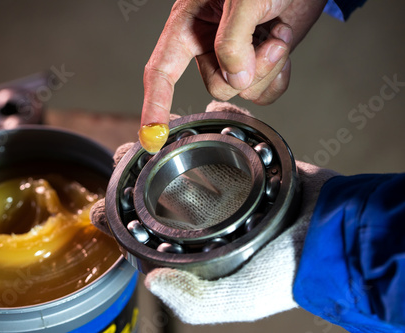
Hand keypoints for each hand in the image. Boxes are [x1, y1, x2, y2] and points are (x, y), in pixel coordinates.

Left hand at [92, 101, 338, 323]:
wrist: (335, 234)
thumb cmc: (288, 270)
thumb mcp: (238, 297)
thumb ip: (196, 299)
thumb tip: (154, 280)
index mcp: (192, 245)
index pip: (141, 232)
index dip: (115, 217)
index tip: (103, 203)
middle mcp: (202, 213)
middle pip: (155, 186)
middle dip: (135, 167)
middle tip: (128, 154)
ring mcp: (224, 184)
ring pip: (186, 154)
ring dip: (169, 137)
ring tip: (159, 129)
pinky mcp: (249, 162)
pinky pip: (228, 134)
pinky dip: (220, 119)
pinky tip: (212, 115)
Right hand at [141, 0, 327, 126]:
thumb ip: (233, 41)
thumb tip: (235, 81)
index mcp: (189, 23)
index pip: (162, 71)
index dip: (154, 105)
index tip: (151, 137)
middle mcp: (208, 43)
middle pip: (216, 86)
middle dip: (247, 70)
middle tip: (266, 39)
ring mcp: (234, 56)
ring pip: (242, 92)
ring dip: (268, 68)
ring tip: (277, 34)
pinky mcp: (257, 64)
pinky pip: (262, 93)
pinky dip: (278, 76)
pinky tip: (281, 46)